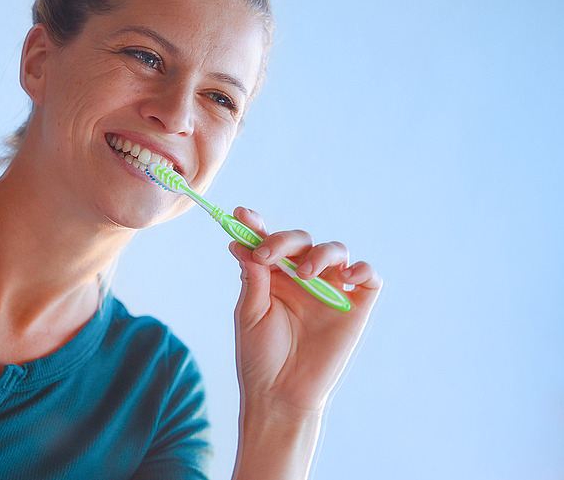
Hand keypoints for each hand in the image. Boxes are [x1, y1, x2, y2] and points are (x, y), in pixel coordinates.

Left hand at [229, 207, 381, 416]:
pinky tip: (345, 276)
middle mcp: (303, 278)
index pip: (268, 242)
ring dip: (320, 253)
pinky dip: (362, 269)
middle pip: (301, 240)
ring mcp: (330, 290)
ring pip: (336, 251)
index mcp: (273, 277)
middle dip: (284, 240)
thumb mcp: (249, 313)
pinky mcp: (355, 307)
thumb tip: (241, 243)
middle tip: (267, 255)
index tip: (242, 216)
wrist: (280, 394)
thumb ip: (252, 278)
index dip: (256, 226)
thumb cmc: (260, 356)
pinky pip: (368, 277)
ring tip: (305, 273)